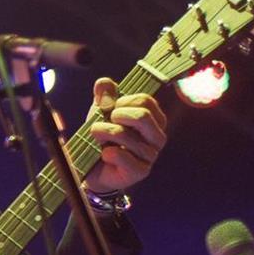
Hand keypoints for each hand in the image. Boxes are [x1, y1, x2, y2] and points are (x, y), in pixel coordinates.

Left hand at [82, 76, 166, 195]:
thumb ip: (104, 96)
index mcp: (154, 119)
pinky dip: (105, 153)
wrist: (96, 169)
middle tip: (103, 122)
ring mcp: (151, 155)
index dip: (121, 101)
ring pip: (125, 135)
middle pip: (142, 116)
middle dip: (115, 116)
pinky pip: (120, 156)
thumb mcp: (102, 113)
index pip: (145, 100)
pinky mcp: (140, 171)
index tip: (110, 109)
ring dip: (103, 133)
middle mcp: (158, 137)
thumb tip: (104, 83)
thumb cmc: (104, 138)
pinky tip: (104, 155)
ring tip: (97, 138)